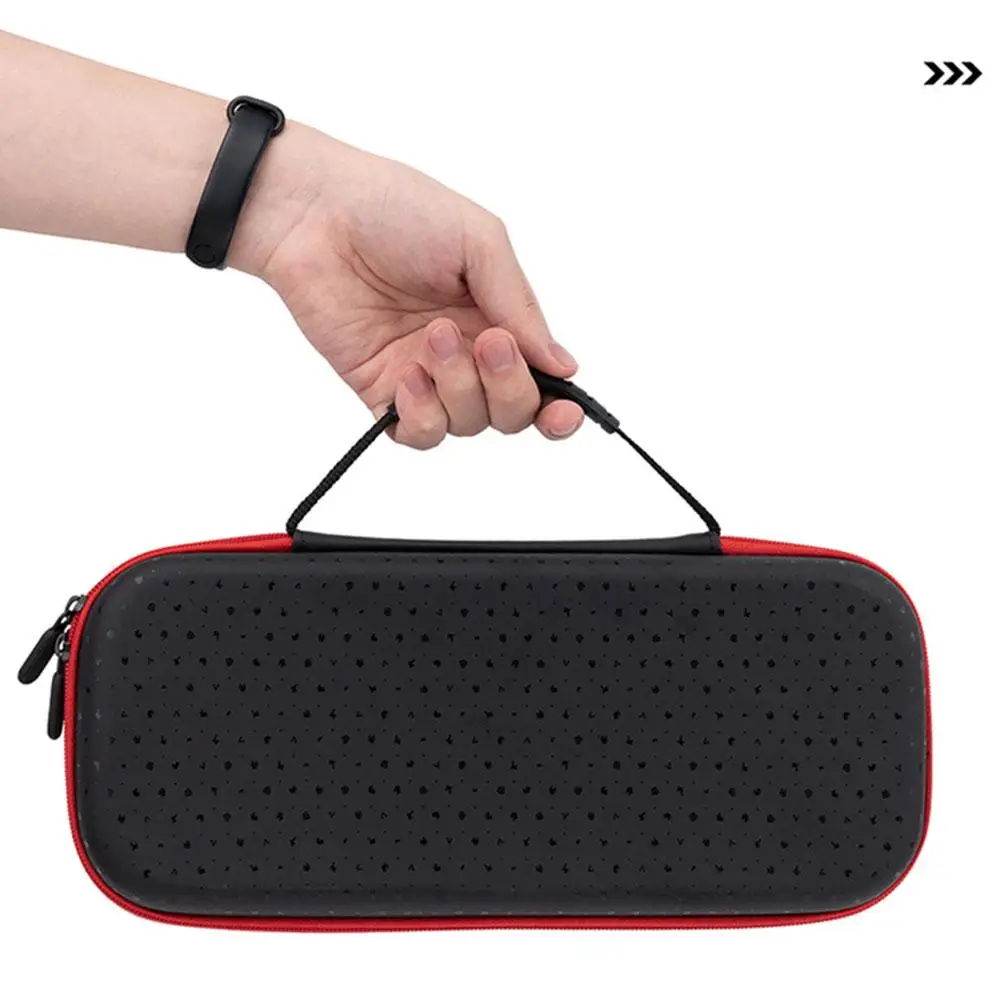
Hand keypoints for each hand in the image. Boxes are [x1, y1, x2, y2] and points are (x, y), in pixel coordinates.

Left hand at [232, 125, 583, 448]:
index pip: (542, 378)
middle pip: (512, 411)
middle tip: (486, 342)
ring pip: (468, 423)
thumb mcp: (478, 241)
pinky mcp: (382, 392)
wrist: (314, 213)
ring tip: (432, 336)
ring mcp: (426, 375)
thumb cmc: (395, 208)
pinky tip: (408, 376)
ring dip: (459, 387)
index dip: (559, 405)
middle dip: (508, 386)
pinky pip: (417, 433)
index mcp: (499, 315)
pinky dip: (421, 415)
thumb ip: (521, 306)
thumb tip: (563, 364)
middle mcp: (467, 353)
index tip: (564, 409)